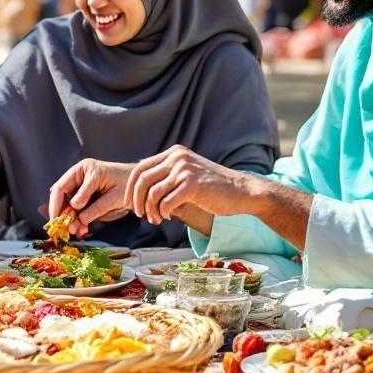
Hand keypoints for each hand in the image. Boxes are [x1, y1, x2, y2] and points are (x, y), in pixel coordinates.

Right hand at [47, 159, 133, 236]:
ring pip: (67, 206)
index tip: (58, 220)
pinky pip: (76, 211)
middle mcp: (79, 177)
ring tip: (77, 231)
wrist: (140, 188)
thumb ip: (96, 206)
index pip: (61, 187)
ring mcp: (81, 188)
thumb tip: (77, 213)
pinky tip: (82, 229)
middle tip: (66, 230)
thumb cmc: (130, 187)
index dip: (56, 205)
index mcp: (84, 169)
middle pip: (60, 197)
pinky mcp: (85, 199)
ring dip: (70, 220)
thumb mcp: (114, 196)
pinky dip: (77, 221)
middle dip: (62, 215)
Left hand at [124, 145, 252, 226]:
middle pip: (142, 180)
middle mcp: (177, 157)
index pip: (140, 168)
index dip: (131, 188)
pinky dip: (163, 213)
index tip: (130, 203)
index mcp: (174, 153)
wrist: (242, 191)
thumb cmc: (213, 187)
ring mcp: (185, 170)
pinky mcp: (192, 185)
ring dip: (151, 210)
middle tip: (140, 215)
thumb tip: (140, 191)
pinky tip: (169, 217)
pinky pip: (166, 202)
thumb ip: (168, 176)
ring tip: (157, 219)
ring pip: (152, 193)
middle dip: (137, 201)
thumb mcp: (187, 174)